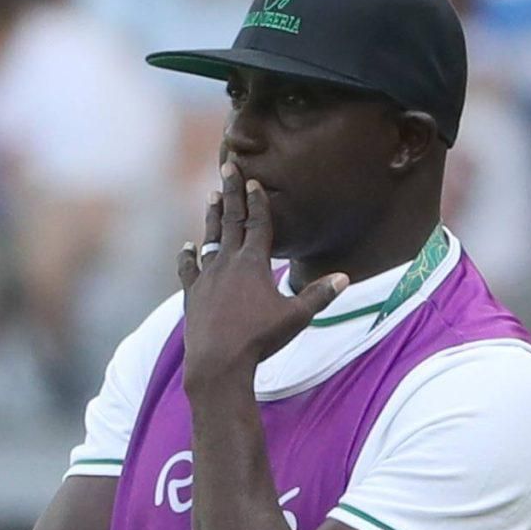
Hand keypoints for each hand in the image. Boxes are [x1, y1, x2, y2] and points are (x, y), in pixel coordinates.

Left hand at [178, 160, 346, 391]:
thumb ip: (319, 295)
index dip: (257, 200)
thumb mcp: (296, 317)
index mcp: (254, 263)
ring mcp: (207, 277)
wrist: (218, 362)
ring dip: (212, 217)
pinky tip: (186, 247)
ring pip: (210, 239)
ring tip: (212, 197)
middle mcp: (228, 263)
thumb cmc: (260, 339)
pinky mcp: (192, 294)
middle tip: (227, 167)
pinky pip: (188, 269)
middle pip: (232, 221)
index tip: (254, 179)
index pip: (258, 223)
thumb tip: (344, 277)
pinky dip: (187, 256)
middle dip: (232, 192)